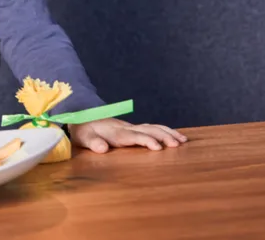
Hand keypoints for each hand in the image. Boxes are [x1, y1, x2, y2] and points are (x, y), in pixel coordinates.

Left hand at [69, 118, 187, 152]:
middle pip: (148, 129)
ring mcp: (130, 127)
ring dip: (168, 133)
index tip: (158, 147)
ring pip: (152, 127)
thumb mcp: (83, 137)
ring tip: (183, 140)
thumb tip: (102, 149)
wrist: (81, 116)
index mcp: (116, 132)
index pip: (134, 136)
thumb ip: (92, 142)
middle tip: (178, 145)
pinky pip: (151, 128)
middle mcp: (126, 128)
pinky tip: (173, 136)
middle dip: (164, 136)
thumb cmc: (82, 129)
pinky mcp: (131, 129)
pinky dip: (163, 131)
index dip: (146, 141)